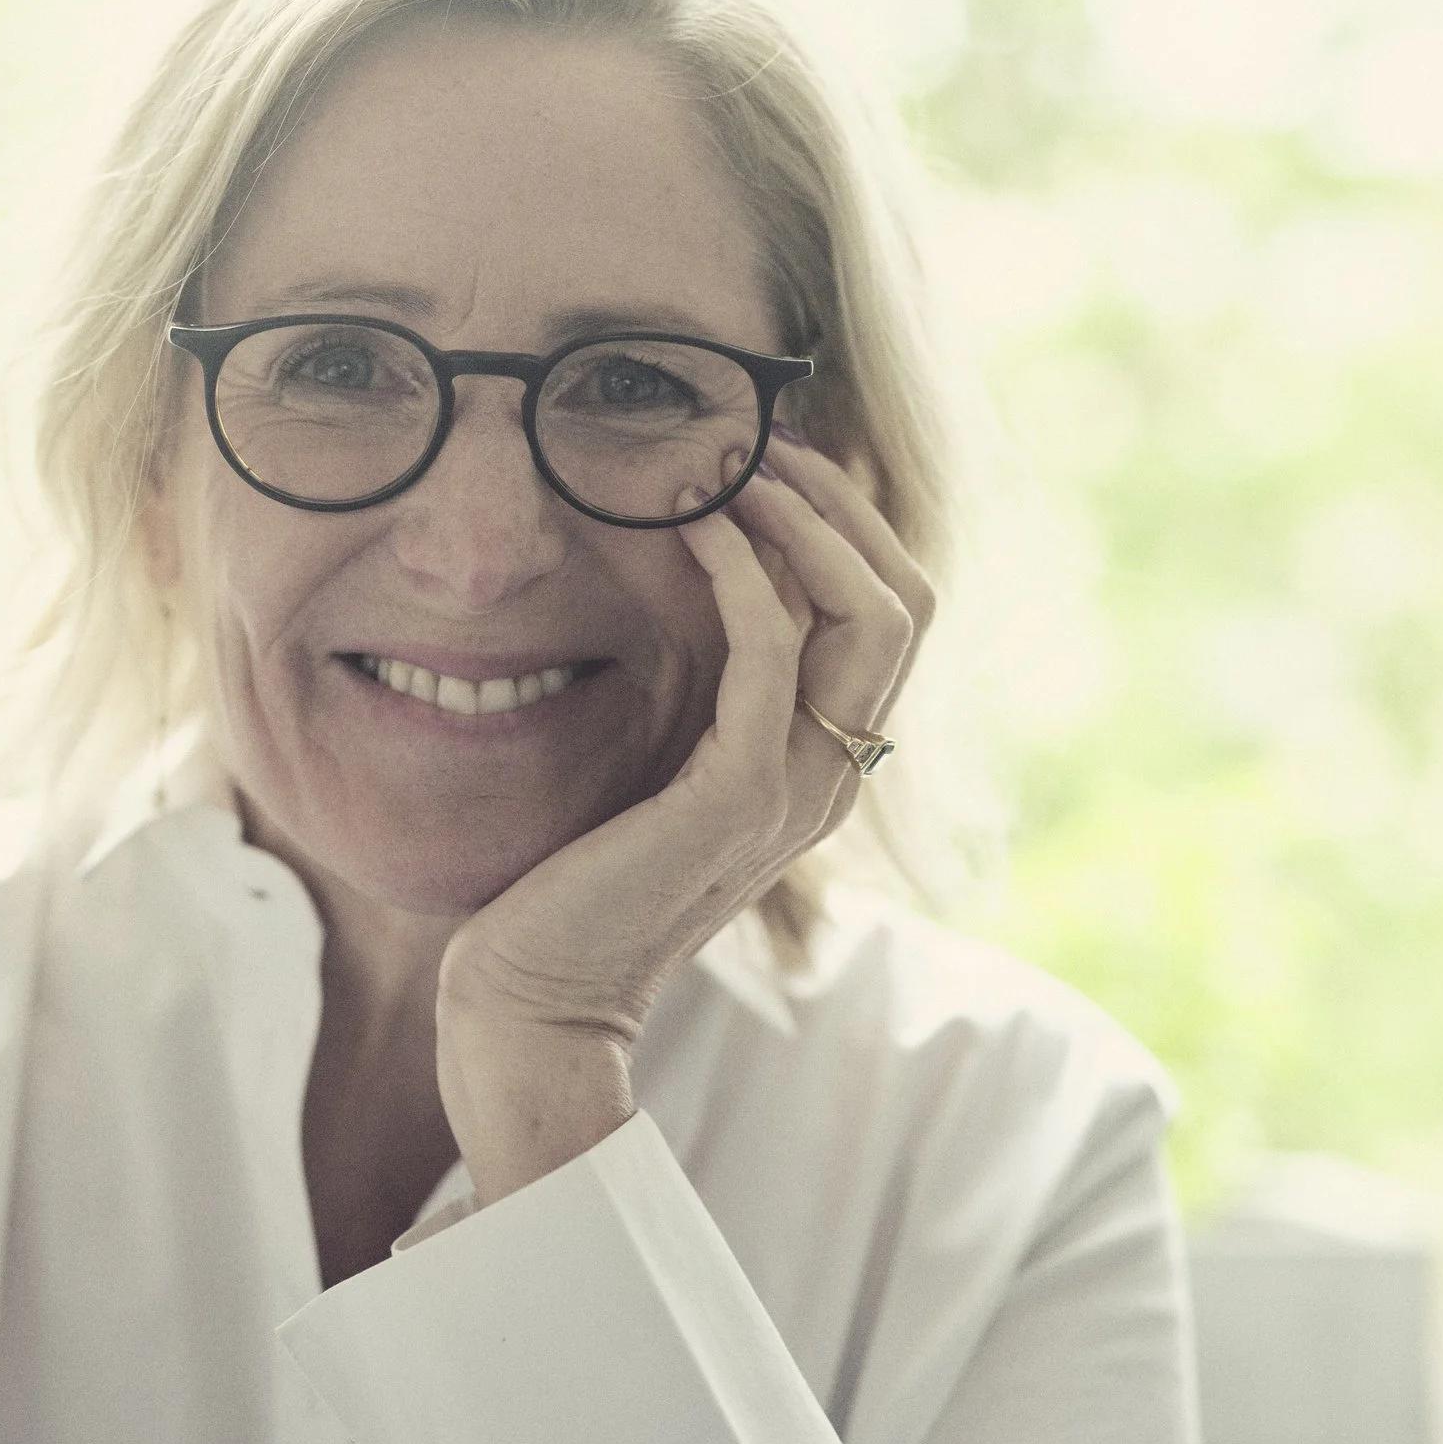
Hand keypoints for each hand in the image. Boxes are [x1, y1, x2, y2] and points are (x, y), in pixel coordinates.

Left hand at [433, 437, 935, 1201]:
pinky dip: (741, 569)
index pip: (894, 617)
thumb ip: (696, 698)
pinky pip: (770, 651)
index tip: (775, 456)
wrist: (534, 1005)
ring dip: (807, 520)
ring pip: (871, 617)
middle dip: (842, 502)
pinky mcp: (731, 800)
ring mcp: (792, 794)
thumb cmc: (571, 887)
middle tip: (762, 439)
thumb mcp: (656, 771)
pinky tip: (687, 522)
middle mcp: (829, 779)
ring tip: (733, 461)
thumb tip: (693, 582)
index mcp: (820, 769)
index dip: (849, 523)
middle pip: (908, 603)